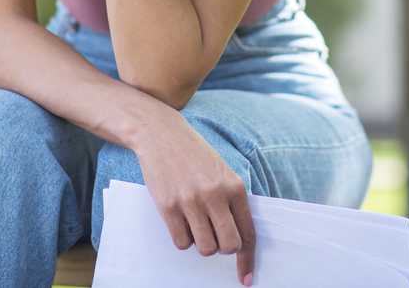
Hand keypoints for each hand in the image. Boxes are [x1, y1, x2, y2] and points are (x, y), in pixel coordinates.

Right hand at [131, 104, 255, 285]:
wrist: (161, 134)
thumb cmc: (194, 155)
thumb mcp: (222, 172)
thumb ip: (231, 201)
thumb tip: (238, 238)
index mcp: (234, 187)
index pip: (247, 233)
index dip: (247, 260)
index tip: (246, 278)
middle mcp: (215, 195)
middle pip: (227, 246)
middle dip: (222, 249)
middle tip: (213, 237)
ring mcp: (191, 201)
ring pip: (205, 248)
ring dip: (201, 244)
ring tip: (195, 224)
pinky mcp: (168, 206)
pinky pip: (181, 242)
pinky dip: (183, 239)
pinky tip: (180, 220)